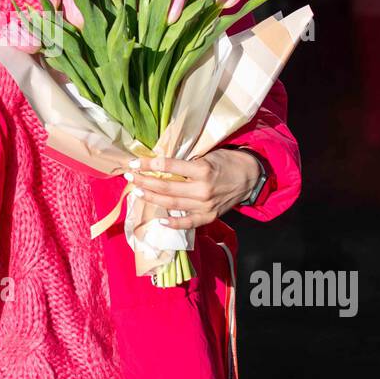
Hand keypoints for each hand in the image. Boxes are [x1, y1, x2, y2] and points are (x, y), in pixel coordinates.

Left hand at [125, 148, 260, 229]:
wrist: (250, 177)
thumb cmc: (227, 162)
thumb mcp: (208, 155)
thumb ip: (186, 162)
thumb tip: (160, 163)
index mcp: (202, 170)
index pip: (168, 166)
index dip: (148, 164)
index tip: (133, 163)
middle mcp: (202, 190)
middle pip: (165, 186)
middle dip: (144, 181)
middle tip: (129, 177)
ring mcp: (205, 206)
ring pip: (171, 204)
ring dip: (151, 198)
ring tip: (136, 192)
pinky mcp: (209, 217)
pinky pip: (188, 223)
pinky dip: (173, 223)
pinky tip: (159, 220)